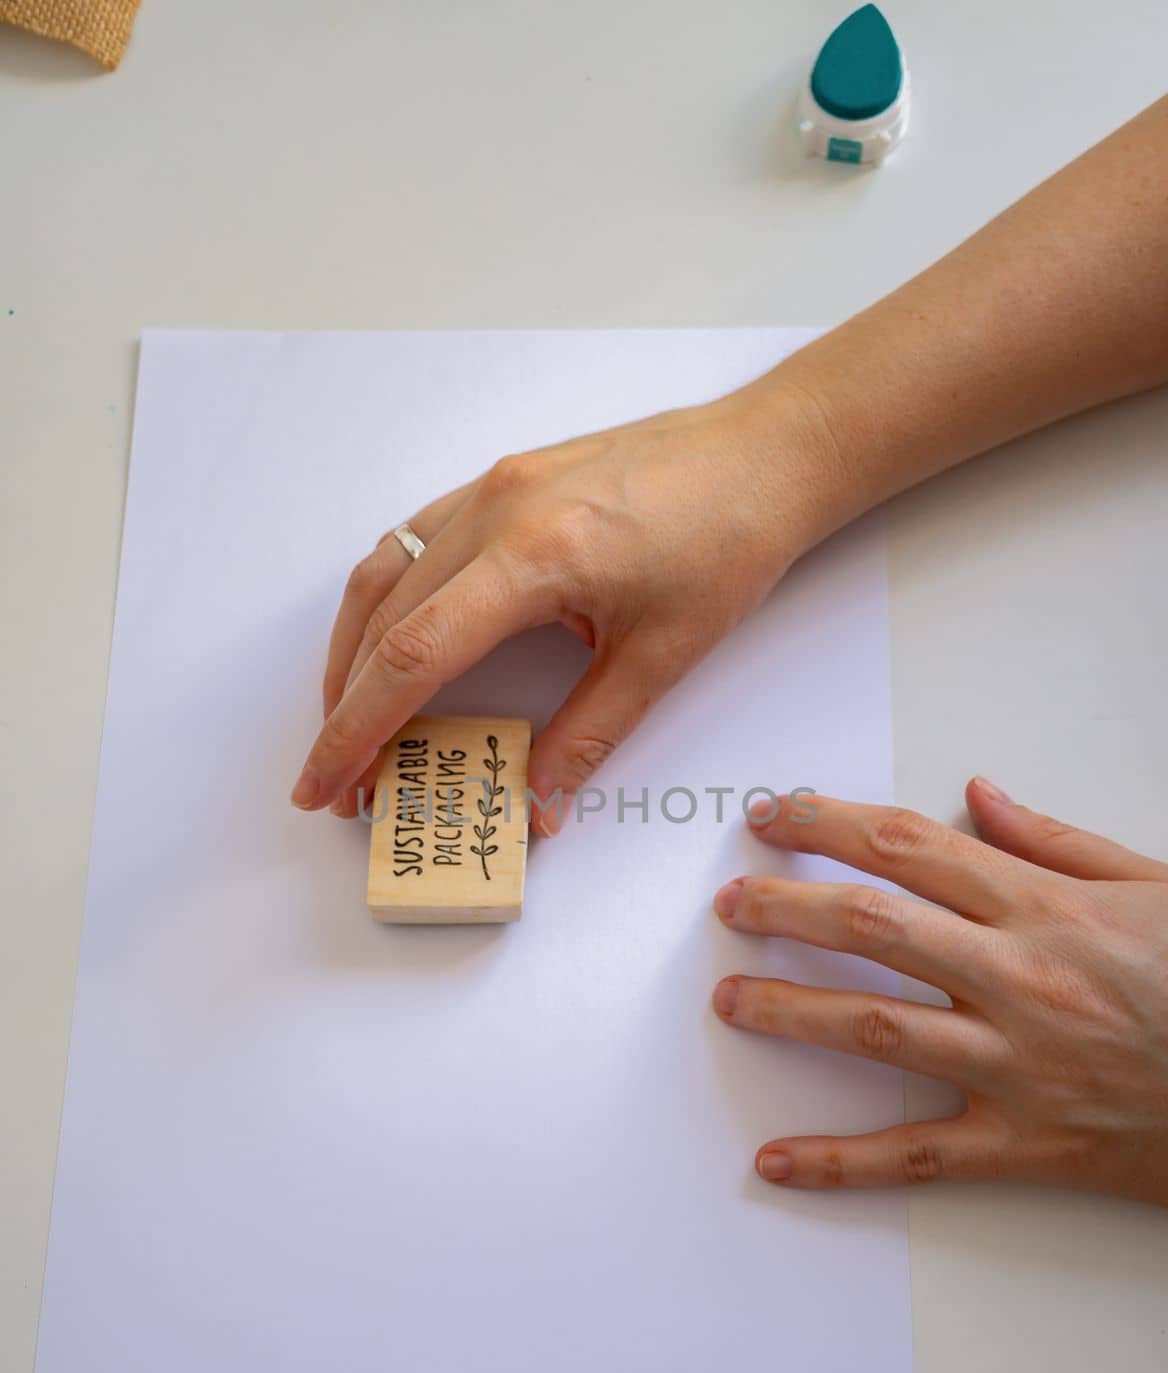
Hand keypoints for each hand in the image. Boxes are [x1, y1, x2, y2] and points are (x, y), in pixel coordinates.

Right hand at [290, 386, 840, 821]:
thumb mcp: (662, 657)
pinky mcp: (502, 479)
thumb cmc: (728, 542)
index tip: (325, 787)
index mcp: (533, 556)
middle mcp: (494, 511)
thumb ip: (588, 736)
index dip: (357, 731)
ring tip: (348, 720)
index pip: (412, 657)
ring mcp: (491, 487)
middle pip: (382, 621)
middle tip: (335, 780)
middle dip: (346, 709)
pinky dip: (385, 599)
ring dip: (352, 653)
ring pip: (384, 574)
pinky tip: (389, 640)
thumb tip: (538, 806)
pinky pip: (413, 539)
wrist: (766, 454)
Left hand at [712, 778, 1167, 1206]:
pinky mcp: (1025, 1142)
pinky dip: (841, 1164)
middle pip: (873, 928)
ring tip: (730, 999)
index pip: (909, 848)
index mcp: (1046, 907)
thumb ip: (1056, 840)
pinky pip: (918, 1156)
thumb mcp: (1152, 884)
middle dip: (786, 908)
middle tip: (730, 904)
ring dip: (790, 1010)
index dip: (828, 826)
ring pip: (877, 1029)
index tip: (774, 819)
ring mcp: (1018, 1064)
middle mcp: (1020, 977)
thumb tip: (977, 795)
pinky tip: (776, 1164)